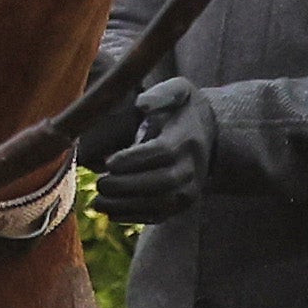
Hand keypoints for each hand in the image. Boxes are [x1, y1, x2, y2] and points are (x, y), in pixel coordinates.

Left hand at [91, 82, 212, 223]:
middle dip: (126, 186)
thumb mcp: (178, 90)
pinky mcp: (182, 205)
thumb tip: (141, 104)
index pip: (162, 152)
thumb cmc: (183, 110)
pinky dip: (133, 217)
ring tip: (97, 201)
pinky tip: (111, 212)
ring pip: (158, 204)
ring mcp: (189, 190)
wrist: (210, 135)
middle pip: (160, 183)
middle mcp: (192, 169)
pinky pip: (158, 216)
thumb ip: (160, 94)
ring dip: (125, 206)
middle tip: (99, 183)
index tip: (109, 161)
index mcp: (187, 140)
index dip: (134, 160)